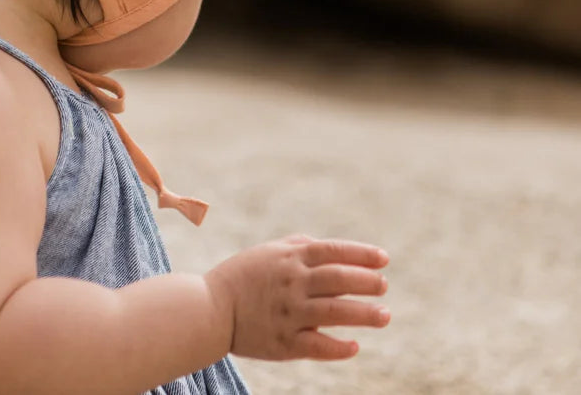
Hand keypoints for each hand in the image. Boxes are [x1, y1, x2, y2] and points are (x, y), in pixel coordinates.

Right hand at [204, 234, 389, 360]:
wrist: (209, 307)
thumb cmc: (242, 276)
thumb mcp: (268, 252)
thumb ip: (298, 246)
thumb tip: (330, 248)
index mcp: (289, 258)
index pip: (333, 251)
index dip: (361, 253)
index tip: (384, 259)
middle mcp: (292, 282)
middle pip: (338, 279)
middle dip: (366, 281)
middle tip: (384, 286)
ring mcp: (289, 312)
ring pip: (334, 311)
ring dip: (363, 314)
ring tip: (385, 315)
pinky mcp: (284, 342)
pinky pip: (316, 345)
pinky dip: (337, 347)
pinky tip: (354, 346)